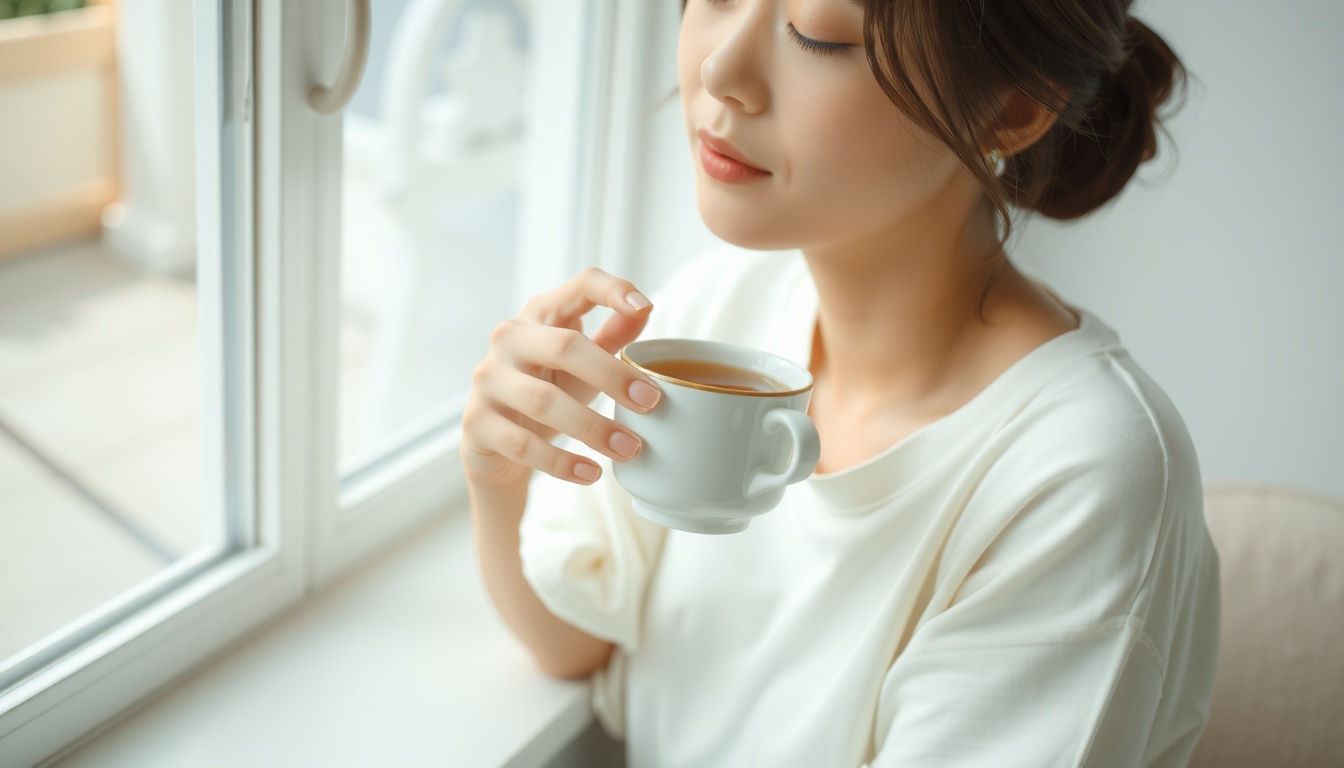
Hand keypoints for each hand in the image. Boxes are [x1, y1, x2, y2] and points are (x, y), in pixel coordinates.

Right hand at [461, 268, 662, 486]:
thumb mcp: (584, 363)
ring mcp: (488, 379)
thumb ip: (613, 335)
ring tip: (629, 448)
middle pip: (565, 346)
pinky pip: (522, 444)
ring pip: (543, 400)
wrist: (497, 445)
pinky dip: (562, 462)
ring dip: (593, 428)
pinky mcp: (477, 421)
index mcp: (541, 315)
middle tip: (651, 403)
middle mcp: (509, 338)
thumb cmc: (549, 389)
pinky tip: (591, 473)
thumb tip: (643, 308)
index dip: (612, 290)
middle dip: (613, 375)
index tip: (645, 307)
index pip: (579, 286)